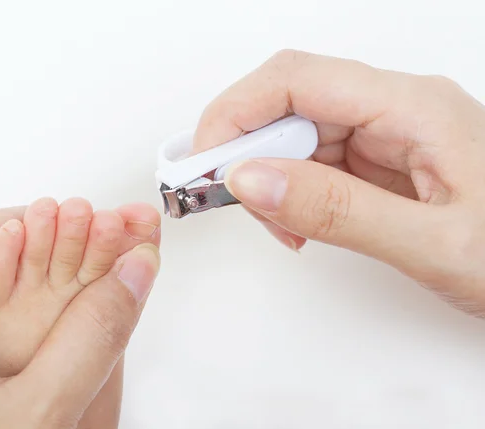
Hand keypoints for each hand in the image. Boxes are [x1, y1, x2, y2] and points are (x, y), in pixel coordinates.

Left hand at [0, 206, 159, 427]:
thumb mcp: (35, 417)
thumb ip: (88, 341)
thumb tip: (133, 275)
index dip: (24, 219)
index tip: (73, 214)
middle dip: (51, 244)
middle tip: (101, 232)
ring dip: (54, 278)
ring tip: (101, 267)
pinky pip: (2, 339)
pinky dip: (46, 318)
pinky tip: (75, 320)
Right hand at [193, 50, 484, 316]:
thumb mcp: (433, 242)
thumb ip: (336, 209)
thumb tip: (250, 178)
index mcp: (414, 107)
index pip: (297, 79)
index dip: (236, 113)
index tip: (203, 163)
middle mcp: (397, 109)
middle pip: (290, 100)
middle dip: (245, 147)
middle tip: (222, 197)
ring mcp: (389, 135)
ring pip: (297, 132)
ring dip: (267, 174)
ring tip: (275, 225)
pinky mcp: (382, 163)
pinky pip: (316, 161)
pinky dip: (291, 191)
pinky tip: (295, 222)